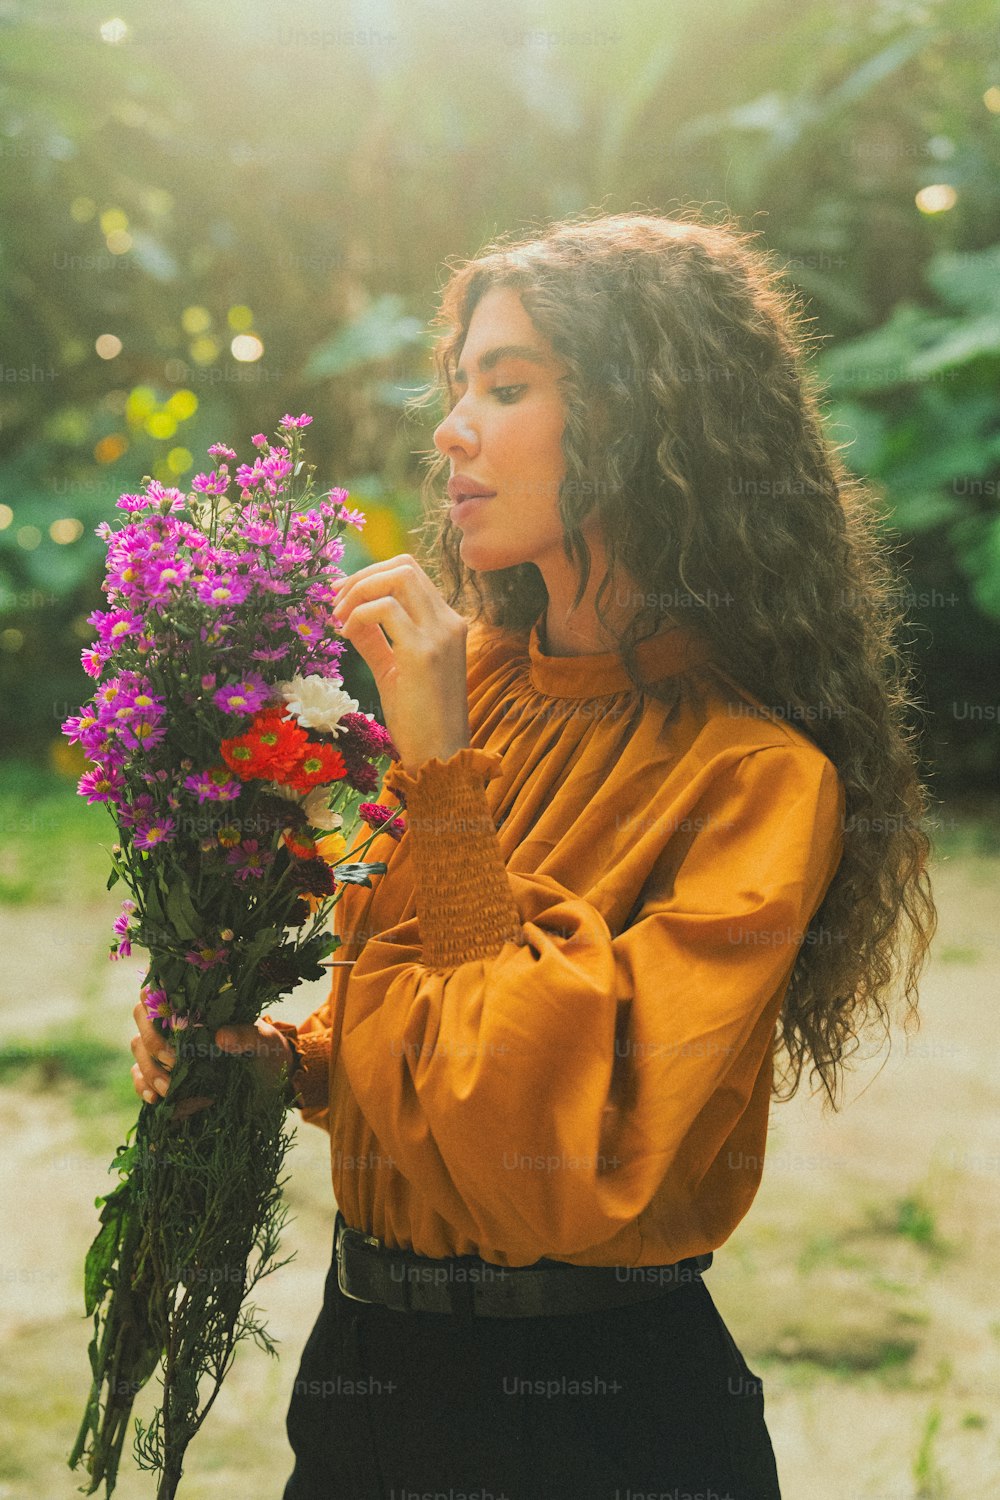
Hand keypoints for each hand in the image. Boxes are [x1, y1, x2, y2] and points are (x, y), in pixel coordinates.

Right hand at [130, 1003, 296, 1118]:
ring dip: (149, 1070)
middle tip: (173, 1064)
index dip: (153, 1001)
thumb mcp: (264, 1041)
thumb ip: (246, 1036)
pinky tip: (155, 1099)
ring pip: (139, 1051)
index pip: (160, 990)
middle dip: (152, 1043)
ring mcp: (168, 1049)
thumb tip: (221, 1036)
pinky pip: (141, 1077)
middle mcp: (177, 1023)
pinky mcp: (166, 1074)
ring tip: (168, 1090)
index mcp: (198, 1004)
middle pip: (142, 1021)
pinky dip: (144, 1087)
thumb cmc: (267, 1050)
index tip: (168, 1022)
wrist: (271, 1080)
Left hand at [330, 554, 470, 774]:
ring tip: (338, 615)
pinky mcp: (423, 652)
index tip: (342, 597)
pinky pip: (383, 609)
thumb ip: (375, 639)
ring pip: (398, 576)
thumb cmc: (419, 720)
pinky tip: (346, 634)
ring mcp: (439, 633)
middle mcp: (448, 621)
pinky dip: (358, 614)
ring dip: (359, 588)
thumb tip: (348, 616)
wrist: (440, 756)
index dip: (371, 576)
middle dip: (362, 575)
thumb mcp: (393, 670)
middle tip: (335, 601)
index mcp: (446, 624)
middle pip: (405, 565)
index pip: (410, 574)